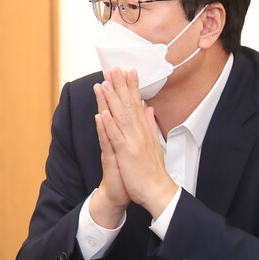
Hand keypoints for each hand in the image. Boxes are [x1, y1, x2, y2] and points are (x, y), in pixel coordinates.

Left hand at [95, 68, 178, 218]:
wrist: (157, 191)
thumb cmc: (152, 169)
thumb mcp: (153, 143)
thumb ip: (149, 124)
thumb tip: (148, 108)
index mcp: (143, 130)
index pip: (137, 103)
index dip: (131, 86)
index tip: (127, 70)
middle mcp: (139, 132)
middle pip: (128, 105)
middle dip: (120, 86)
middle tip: (114, 68)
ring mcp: (132, 142)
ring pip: (120, 116)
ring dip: (112, 99)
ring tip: (105, 83)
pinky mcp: (126, 153)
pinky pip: (115, 137)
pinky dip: (108, 125)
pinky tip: (102, 113)